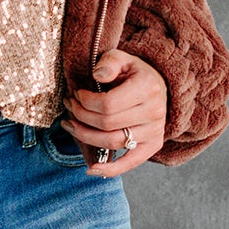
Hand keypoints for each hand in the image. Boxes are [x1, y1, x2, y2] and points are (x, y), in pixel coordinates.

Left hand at [60, 49, 167, 175]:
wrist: (158, 86)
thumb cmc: (134, 73)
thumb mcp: (123, 58)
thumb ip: (110, 62)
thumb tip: (98, 75)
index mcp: (147, 88)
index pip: (107, 104)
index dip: (85, 102)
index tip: (76, 95)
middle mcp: (154, 111)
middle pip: (106, 124)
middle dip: (80, 116)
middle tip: (69, 107)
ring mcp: (154, 131)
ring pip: (112, 142)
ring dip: (85, 137)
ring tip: (71, 126)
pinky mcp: (152, 145)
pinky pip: (130, 162)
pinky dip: (110, 169)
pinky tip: (91, 169)